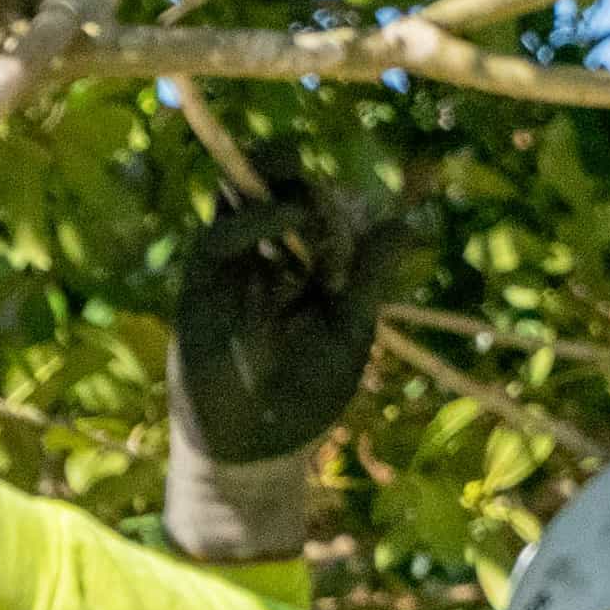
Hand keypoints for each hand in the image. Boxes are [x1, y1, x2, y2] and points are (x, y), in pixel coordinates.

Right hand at [167, 184, 402, 562]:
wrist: (257, 444)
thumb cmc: (306, 392)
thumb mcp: (350, 327)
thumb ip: (371, 276)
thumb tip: (408, 221)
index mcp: (301, 261)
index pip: (310, 203)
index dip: (331, 196)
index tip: (357, 209)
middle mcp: (261, 253)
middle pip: (264, 185)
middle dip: (285, 165)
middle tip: (309, 165)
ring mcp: (228, 266)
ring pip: (235, 196)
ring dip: (265, 176)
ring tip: (298, 176)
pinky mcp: (201, 285)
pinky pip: (218, 238)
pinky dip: (254, 220)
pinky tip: (288, 216)